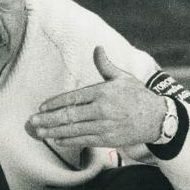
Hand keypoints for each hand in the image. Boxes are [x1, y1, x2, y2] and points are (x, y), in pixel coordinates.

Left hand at [27, 45, 165, 147]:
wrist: (158, 118)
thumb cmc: (138, 96)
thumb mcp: (123, 77)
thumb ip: (106, 65)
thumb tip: (97, 48)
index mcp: (103, 92)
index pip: (73, 98)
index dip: (55, 103)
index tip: (41, 106)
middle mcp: (102, 109)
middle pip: (69, 115)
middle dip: (48, 119)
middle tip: (32, 121)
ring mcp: (104, 126)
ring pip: (74, 130)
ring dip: (53, 131)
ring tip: (38, 132)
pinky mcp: (108, 139)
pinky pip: (84, 141)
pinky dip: (68, 141)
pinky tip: (56, 140)